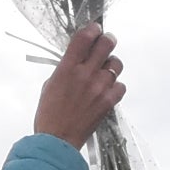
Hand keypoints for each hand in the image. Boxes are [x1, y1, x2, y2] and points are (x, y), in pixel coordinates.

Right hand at [33, 25, 124, 146]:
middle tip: (106, 43)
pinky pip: (121, 86)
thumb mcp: (50, 84)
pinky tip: (106, 91)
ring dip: (111, 65)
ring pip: (116, 64)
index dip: (93, 29)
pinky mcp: (109, 102)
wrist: (57, 141)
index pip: (85, 37)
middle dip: (107, 40)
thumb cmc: (49, 114)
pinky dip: (115, 86)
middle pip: (106, 44)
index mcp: (67, 68)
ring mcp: (99, 88)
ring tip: (104, 72)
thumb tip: (77, 59)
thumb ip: (65, 68)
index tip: (95, 29)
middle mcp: (85, 74)